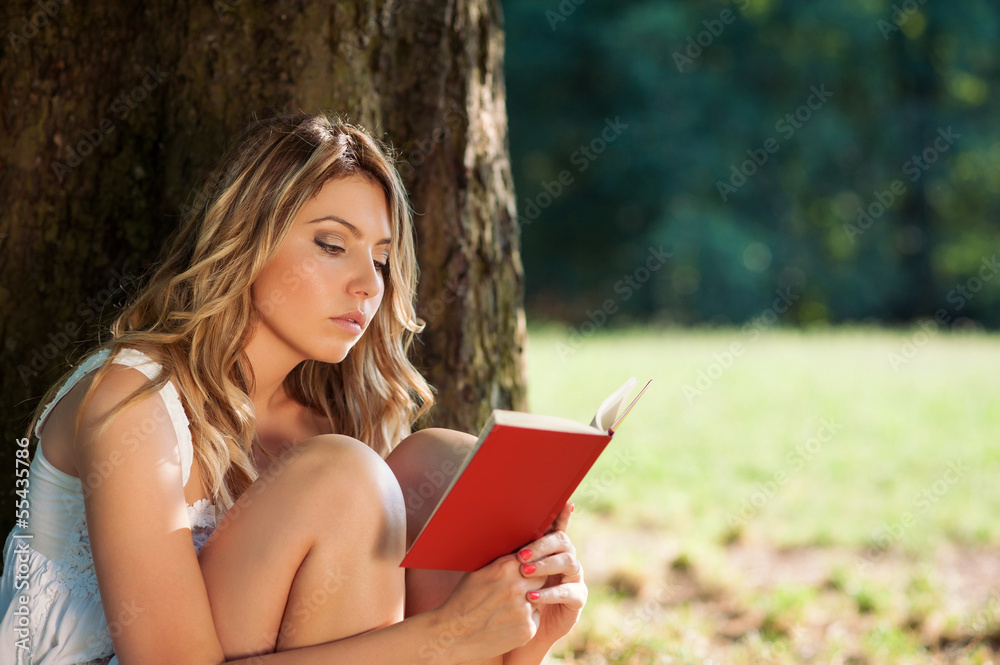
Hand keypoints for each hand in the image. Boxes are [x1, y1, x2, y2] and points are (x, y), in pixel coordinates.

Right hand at [431, 551, 546, 661]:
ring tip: (504, 611)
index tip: (525, 572)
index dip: (530, 566)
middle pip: (540, 579)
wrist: (452, 634)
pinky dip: (524, 622)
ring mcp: (523, 609)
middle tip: (514, 593)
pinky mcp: (527, 630)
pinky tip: (506, 624)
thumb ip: (502, 562)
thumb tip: (522, 552)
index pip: (534, 559)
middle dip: (532, 584)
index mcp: (506, 567)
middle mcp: (517, 586)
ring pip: (538, 600)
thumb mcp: (478, 572)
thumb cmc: (463, 600)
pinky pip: (534, 619)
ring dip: (527, 603)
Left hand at [512, 502, 586, 648]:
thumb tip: (490, 529)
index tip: (563, 503)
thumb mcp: (507, 572)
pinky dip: (549, 592)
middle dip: (542, 545)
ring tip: (525, 572)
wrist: (519, 629)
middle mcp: (566, 559)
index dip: (561, 515)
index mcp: (551, 550)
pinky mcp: (577, 599)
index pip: (556, 528)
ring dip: (546, 564)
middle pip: (563, 541)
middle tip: (521, 555)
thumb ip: (508, 552)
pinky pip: (569, 591)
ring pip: (569, 562)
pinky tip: (532, 595)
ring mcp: (574, 578)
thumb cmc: (511, 597)